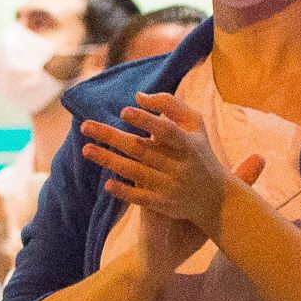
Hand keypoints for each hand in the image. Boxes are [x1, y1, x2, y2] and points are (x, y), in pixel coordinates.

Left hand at [82, 92, 265, 237]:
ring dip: (109, 161)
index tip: (124, 111)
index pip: (166, 131)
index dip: (146, 121)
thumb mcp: (194, 125)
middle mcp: (179, 165)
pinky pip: (141, 198)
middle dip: (112, 137)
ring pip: (136, 172)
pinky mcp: (163, 204)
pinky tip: (107, 184)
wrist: (216, 197)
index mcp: (188, 144)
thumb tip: (138, 96)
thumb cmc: (199, 151)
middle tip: (85, 126)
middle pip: (141, 150)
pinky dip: (124, 191)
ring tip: (85, 150)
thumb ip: (170, 105)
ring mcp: (171, 186)